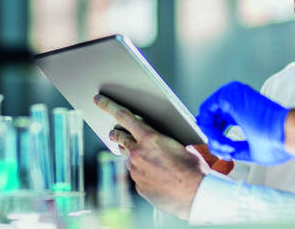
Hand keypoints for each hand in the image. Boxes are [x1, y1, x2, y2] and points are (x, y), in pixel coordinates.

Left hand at [94, 94, 207, 219]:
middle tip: (114, 132)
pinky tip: (155, 175)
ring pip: (128, 158)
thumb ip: (159, 141)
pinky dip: (142, 172)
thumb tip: (153, 142)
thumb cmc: (192, 168)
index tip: (98, 100)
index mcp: (149, 139)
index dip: (109, 105)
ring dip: (132, 155)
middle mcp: (137, 154)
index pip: (124, 116)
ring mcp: (135, 172)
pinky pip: (136, 175)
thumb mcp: (178, 145)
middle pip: (119, 138)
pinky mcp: (138, 187)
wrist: (196, 193)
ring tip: (144, 156)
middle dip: (116, 133)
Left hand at [196, 81, 292, 164]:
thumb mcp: (250, 148)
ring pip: (206, 115)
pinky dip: (209, 129)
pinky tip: (222, 140)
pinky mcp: (229, 94)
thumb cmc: (278, 141)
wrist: (288, 133)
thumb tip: (221, 150)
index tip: (226, 151)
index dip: (216, 138)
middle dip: (213, 138)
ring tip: (228, 148)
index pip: (218, 119)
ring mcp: (233, 94)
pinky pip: (205, 111)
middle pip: (210, 117)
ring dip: (212, 136)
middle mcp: (237, 98)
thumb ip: (234, 146)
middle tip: (226, 151)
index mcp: (244, 108)